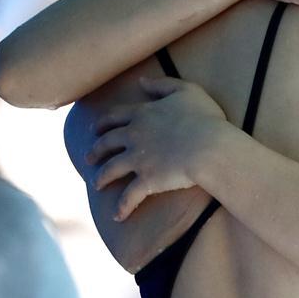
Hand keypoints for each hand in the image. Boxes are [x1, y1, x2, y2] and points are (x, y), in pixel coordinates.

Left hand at [85, 77, 226, 220]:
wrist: (210, 147)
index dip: (103, 123)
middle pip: (107, 143)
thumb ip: (163, 84)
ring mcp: (138, 159)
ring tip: (96, 184)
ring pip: (110, 169)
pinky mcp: (147, 180)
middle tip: (88, 157)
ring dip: (101, 177)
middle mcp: (134, 136)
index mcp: (143, 114)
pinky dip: (122, 207)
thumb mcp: (186, 91)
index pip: (115, 117)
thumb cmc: (204, 118)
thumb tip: (142, 81)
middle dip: (95, 151)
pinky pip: (129, 197)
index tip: (95, 129)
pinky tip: (118, 216)